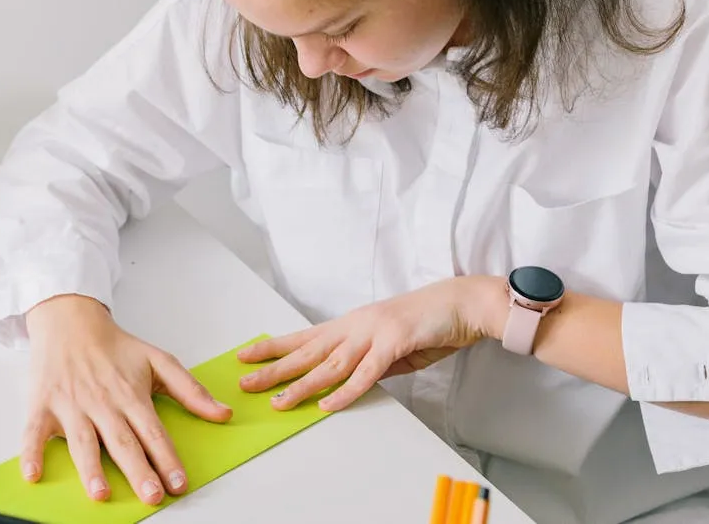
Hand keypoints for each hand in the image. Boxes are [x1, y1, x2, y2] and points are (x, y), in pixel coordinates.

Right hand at [20, 294, 232, 504]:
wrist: (71, 320)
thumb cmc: (115, 346)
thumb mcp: (159, 360)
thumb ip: (191, 390)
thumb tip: (223, 413)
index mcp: (131, 395)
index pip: (153, 432)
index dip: (168, 459)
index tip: (179, 484)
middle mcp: (102, 403)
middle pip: (122, 442)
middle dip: (138, 471)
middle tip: (152, 495)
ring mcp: (71, 406)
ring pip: (82, 442)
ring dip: (91, 469)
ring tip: (101, 494)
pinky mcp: (43, 405)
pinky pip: (34, 433)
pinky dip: (31, 453)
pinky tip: (33, 474)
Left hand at [237, 276, 505, 411]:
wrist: (463, 304)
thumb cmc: (429, 324)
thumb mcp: (391, 346)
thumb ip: (369, 363)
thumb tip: (351, 382)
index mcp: (353, 325)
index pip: (305, 338)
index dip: (274, 347)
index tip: (247, 355)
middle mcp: (356, 326)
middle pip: (308, 351)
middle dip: (274, 368)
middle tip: (245, 381)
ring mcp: (374, 333)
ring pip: (330, 365)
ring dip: (303, 385)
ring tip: (279, 402)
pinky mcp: (395, 343)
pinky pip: (366, 373)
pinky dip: (346, 390)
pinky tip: (328, 404)